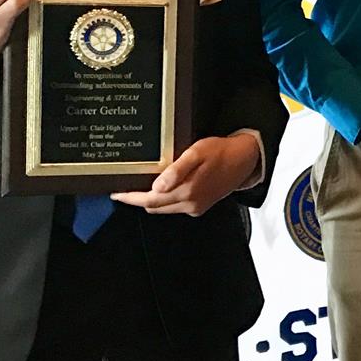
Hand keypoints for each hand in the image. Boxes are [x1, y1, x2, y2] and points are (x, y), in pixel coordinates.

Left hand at [111, 132, 260, 214]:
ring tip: (142, 185)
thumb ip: (176, 170)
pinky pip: (175, 206)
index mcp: (187, 192)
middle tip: (125, 187)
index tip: (116, 193)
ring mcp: (196, 207)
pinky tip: (164, 187)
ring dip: (152, 199)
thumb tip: (156, 187)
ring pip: (164, 208)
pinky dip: (165, 199)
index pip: (149, 201)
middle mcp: (190, 204)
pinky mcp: (201, 206)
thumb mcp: (196, 153)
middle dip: (138, 199)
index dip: (130, 198)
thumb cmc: (220, 151)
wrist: (244, 159)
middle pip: (154, 207)